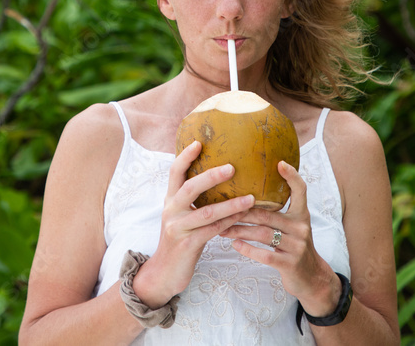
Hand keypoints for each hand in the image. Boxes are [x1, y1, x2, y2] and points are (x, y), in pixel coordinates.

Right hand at [132, 140, 254, 306]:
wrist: (164, 273)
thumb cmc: (180, 241)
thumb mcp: (182, 217)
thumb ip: (193, 201)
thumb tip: (217, 178)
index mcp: (170, 200)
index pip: (174, 172)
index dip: (185, 156)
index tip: (199, 142)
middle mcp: (171, 211)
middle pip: (189, 187)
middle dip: (211, 176)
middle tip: (232, 167)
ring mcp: (178, 228)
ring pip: (206, 212)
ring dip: (231, 204)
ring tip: (251, 198)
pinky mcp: (187, 245)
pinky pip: (212, 231)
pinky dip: (229, 223)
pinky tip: (243, 218)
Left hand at [218, 160, 340, 315]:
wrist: (312, 279)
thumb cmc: (295, 248)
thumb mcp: (294, 227)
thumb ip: (279, 214)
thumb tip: (250, 195)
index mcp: (302, 215)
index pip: (301, 190)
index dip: (292, 176)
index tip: (279, 162)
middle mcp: (301, 228)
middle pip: (268, 214)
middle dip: (242, 211)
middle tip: (221, 207)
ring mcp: (297, 246)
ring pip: (263, 233)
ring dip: (239, 230)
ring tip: (222, 228)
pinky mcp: (290, 264)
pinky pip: (264, 254)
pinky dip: (247, 249)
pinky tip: (235, 245)